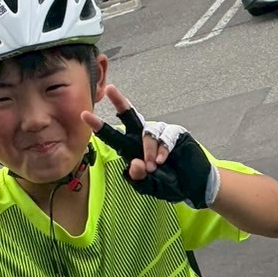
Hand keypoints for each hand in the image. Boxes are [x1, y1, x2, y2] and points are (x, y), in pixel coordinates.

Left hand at [81, 84, 220, 208]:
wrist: (194, 186)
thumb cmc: (168, 183)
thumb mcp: (149, 187)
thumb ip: (138, 178)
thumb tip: (134, 163)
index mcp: (132, 149)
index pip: (113, 136)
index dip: (99, 126)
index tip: (84, 115)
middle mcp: (144, 138)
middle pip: (130, 116)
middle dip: (120, 102)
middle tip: (111, 89)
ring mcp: (160, 134)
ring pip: (147, 132)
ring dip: (148, 149)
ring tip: (154, 166)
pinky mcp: (176, 134)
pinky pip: (165, 136)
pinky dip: (163, 149)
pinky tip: (163, 160)